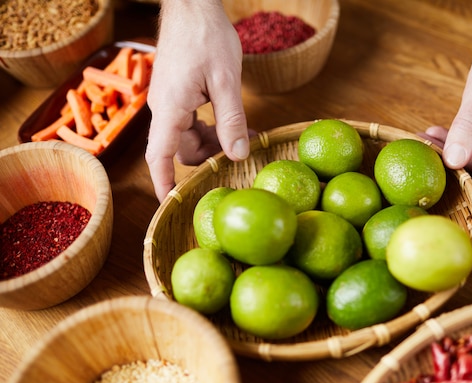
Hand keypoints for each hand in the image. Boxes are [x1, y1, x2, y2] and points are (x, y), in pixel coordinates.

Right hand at [145, 0, 249, 201]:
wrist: (192, 5)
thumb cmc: (206, 36)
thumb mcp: (226, 80)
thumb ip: (232, 120)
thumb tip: (238, 154)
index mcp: (170, 108)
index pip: (160, 156)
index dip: (164, 183)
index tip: (171, 205)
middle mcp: (164, 108)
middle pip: (180, 150)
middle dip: (207, 158)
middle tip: (239, 155)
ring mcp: (169, 101)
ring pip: (187, 137)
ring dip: (212, 142)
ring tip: (243, 136)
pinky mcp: (177, 93)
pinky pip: (190, 122)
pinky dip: (209, 127)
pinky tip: (231, 123)